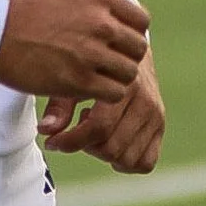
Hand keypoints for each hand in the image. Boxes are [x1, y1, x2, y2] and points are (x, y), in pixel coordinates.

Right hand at [0, 0, 148, 104]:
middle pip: (138, 49)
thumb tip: (121, 27)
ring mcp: (91, 52)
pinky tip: (88, 91)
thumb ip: (97, 10)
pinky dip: (105, 96)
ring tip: (97, 80)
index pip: (141, 21)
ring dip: (116, 80)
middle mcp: (100, 22)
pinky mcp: (80, 80)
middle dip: (126, 59)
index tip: (119, 44)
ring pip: (129, 74)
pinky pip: (113, 93)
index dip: (133, 35)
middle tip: (108, 66)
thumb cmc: (28, 15)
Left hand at [39, 45, 164, 174]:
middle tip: (76, 128)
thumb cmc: (94, 59)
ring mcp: (156, 114)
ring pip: (127, 159)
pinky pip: (145, 162)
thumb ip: (60, 105)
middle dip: (86, 146)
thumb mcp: (74, 74)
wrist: (128, 43)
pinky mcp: (161, 125)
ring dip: (104, 152)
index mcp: (124, 83)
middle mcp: (145, 99)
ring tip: (95, 128)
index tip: (51, 142)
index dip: (70, 142)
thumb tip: (45, 131)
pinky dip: (126, 161)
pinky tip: (112, 138)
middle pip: (111, 148)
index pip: (98, 129)